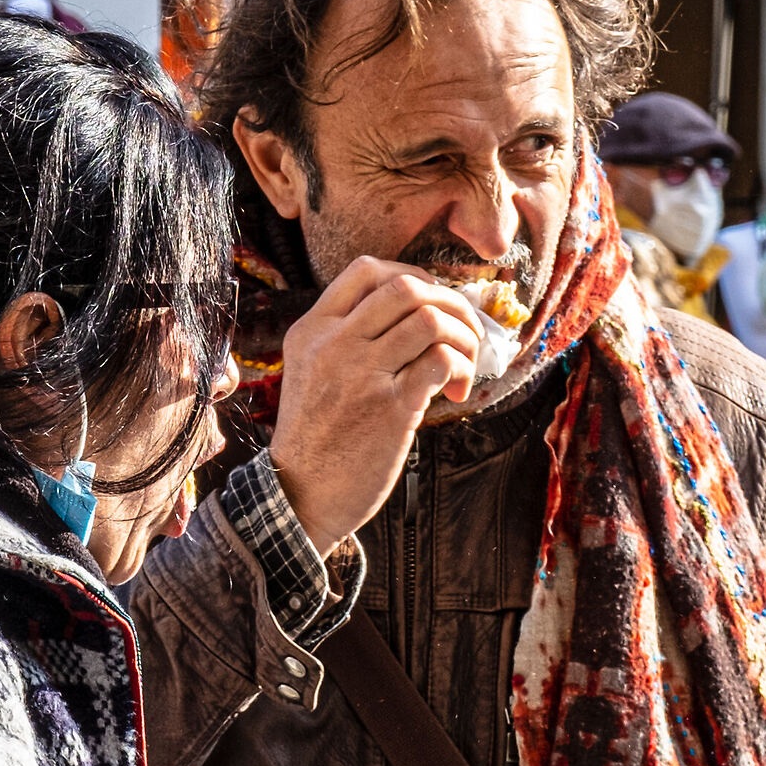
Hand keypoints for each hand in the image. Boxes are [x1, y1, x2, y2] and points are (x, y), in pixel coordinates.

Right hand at [269, 258, 483, 554]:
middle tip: (465, 331)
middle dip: (450, 302)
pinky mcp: (390, 408)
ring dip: (463, 338)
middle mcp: (332, 344)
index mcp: (312, 330)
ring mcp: (361, 373)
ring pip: (430, 319)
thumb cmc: (315, 436)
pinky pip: (440, 361)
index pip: (366, 270)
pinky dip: (461, 369)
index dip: (412, 276)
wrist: (300, 494)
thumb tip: (413, 313)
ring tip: (465, 365)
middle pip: (406, 287)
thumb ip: (345, 338)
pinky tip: (456, 392)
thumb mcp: (311, 371)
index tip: (432, 301)